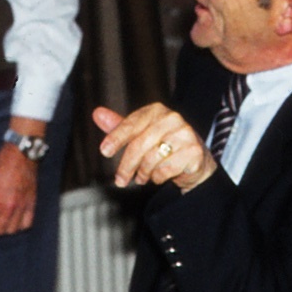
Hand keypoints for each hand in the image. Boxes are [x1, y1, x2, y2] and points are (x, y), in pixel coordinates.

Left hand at [0, 144, 38, 235]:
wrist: (20, 155)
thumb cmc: (0, 166)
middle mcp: (9, 208)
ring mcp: (22, 207)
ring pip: (12, 230)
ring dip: (5, 228)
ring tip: (0, 220)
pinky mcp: (32, 204)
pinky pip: (26, 224)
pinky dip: (19, 225)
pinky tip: (14, 219)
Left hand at [93, 104, 214, 192]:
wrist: (195, 162)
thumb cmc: (164, 145)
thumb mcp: (140, 135)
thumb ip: (119, 126)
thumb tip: (97, 113)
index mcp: (157, 110)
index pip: (131, 124)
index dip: (116, 138)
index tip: (104, 151)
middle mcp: (172, 118)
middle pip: (139, 144)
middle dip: (127, 165)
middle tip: (120, 180)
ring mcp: (185, 134)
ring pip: (152, 159)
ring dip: (143, 173)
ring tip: (142, 177)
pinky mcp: (193, 151)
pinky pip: (166, 169)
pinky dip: (158, 177)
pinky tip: (159, 176)